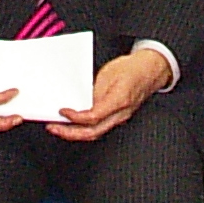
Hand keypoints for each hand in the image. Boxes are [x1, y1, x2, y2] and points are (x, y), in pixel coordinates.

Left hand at [50, 48, 170, 141]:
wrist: (150, 70)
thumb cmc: (132, 69)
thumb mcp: (108, 73)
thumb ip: (93, 90)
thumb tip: (77, 101)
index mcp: (119, 100)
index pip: (94, 117)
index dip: (75, 117)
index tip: (62, 112)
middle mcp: (120, 114)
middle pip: (93, 132)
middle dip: (70, 133)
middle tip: (53, 128)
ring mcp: (120, 118)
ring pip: (95, 133)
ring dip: (75, 133)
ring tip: (59, 128)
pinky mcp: (117, 117)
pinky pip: (99, 127)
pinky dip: (84, 128)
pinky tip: (74, 124)